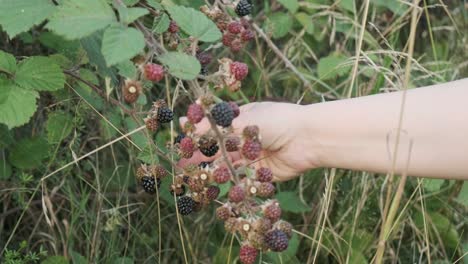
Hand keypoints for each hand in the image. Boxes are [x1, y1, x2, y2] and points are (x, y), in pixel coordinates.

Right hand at [177, 102, 318, 180]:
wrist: (307, 139)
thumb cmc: (277, 120)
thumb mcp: (244, 120)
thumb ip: (216, 126)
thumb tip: (186, 121)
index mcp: (242, 119)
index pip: (215, 126)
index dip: (199, 132)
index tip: (182, 136)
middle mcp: (245, 138)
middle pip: (218, 147)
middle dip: (200, 153)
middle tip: (182, 161)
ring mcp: (252, 156)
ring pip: (226, 163)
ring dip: (209, 167)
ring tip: (191, 173)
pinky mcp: (259, 173)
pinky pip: (239, 177)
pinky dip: (226, 179)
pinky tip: (211, 182)